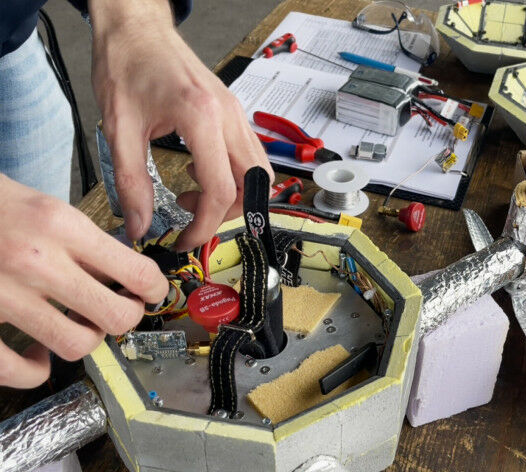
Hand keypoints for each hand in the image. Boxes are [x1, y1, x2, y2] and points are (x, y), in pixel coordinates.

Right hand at [0, 176, 167, 387]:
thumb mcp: (45, 205)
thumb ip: (84, 241)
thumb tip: (122, 274)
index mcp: (59, 226)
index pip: (136, 272)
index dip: (154, 288)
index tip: (151, 291)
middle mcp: (35, 262)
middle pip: (116, 316)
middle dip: (126, 316)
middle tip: (118, 309)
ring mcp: (2, 295)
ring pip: (75, 344)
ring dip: (84, 339)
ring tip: (77, 325)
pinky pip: (14, 369)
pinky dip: (33, 370)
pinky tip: (36, 355)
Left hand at [89, 0, 272, 250]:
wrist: (137, 29)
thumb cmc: (126, 66)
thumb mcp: (119, 128)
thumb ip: (131, 182)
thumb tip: (140, 225)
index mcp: (202, 118)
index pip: (221, 189)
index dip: (205, 225)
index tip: (184, 241)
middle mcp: (229, 116)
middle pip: (253, 185)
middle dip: (226, 214)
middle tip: (190, 222)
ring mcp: (236, 113)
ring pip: (259, 172)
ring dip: (233, 196)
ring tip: (192, 198)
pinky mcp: (233, 113)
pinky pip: (249, 155)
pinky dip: (232, 176)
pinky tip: (197, 172)